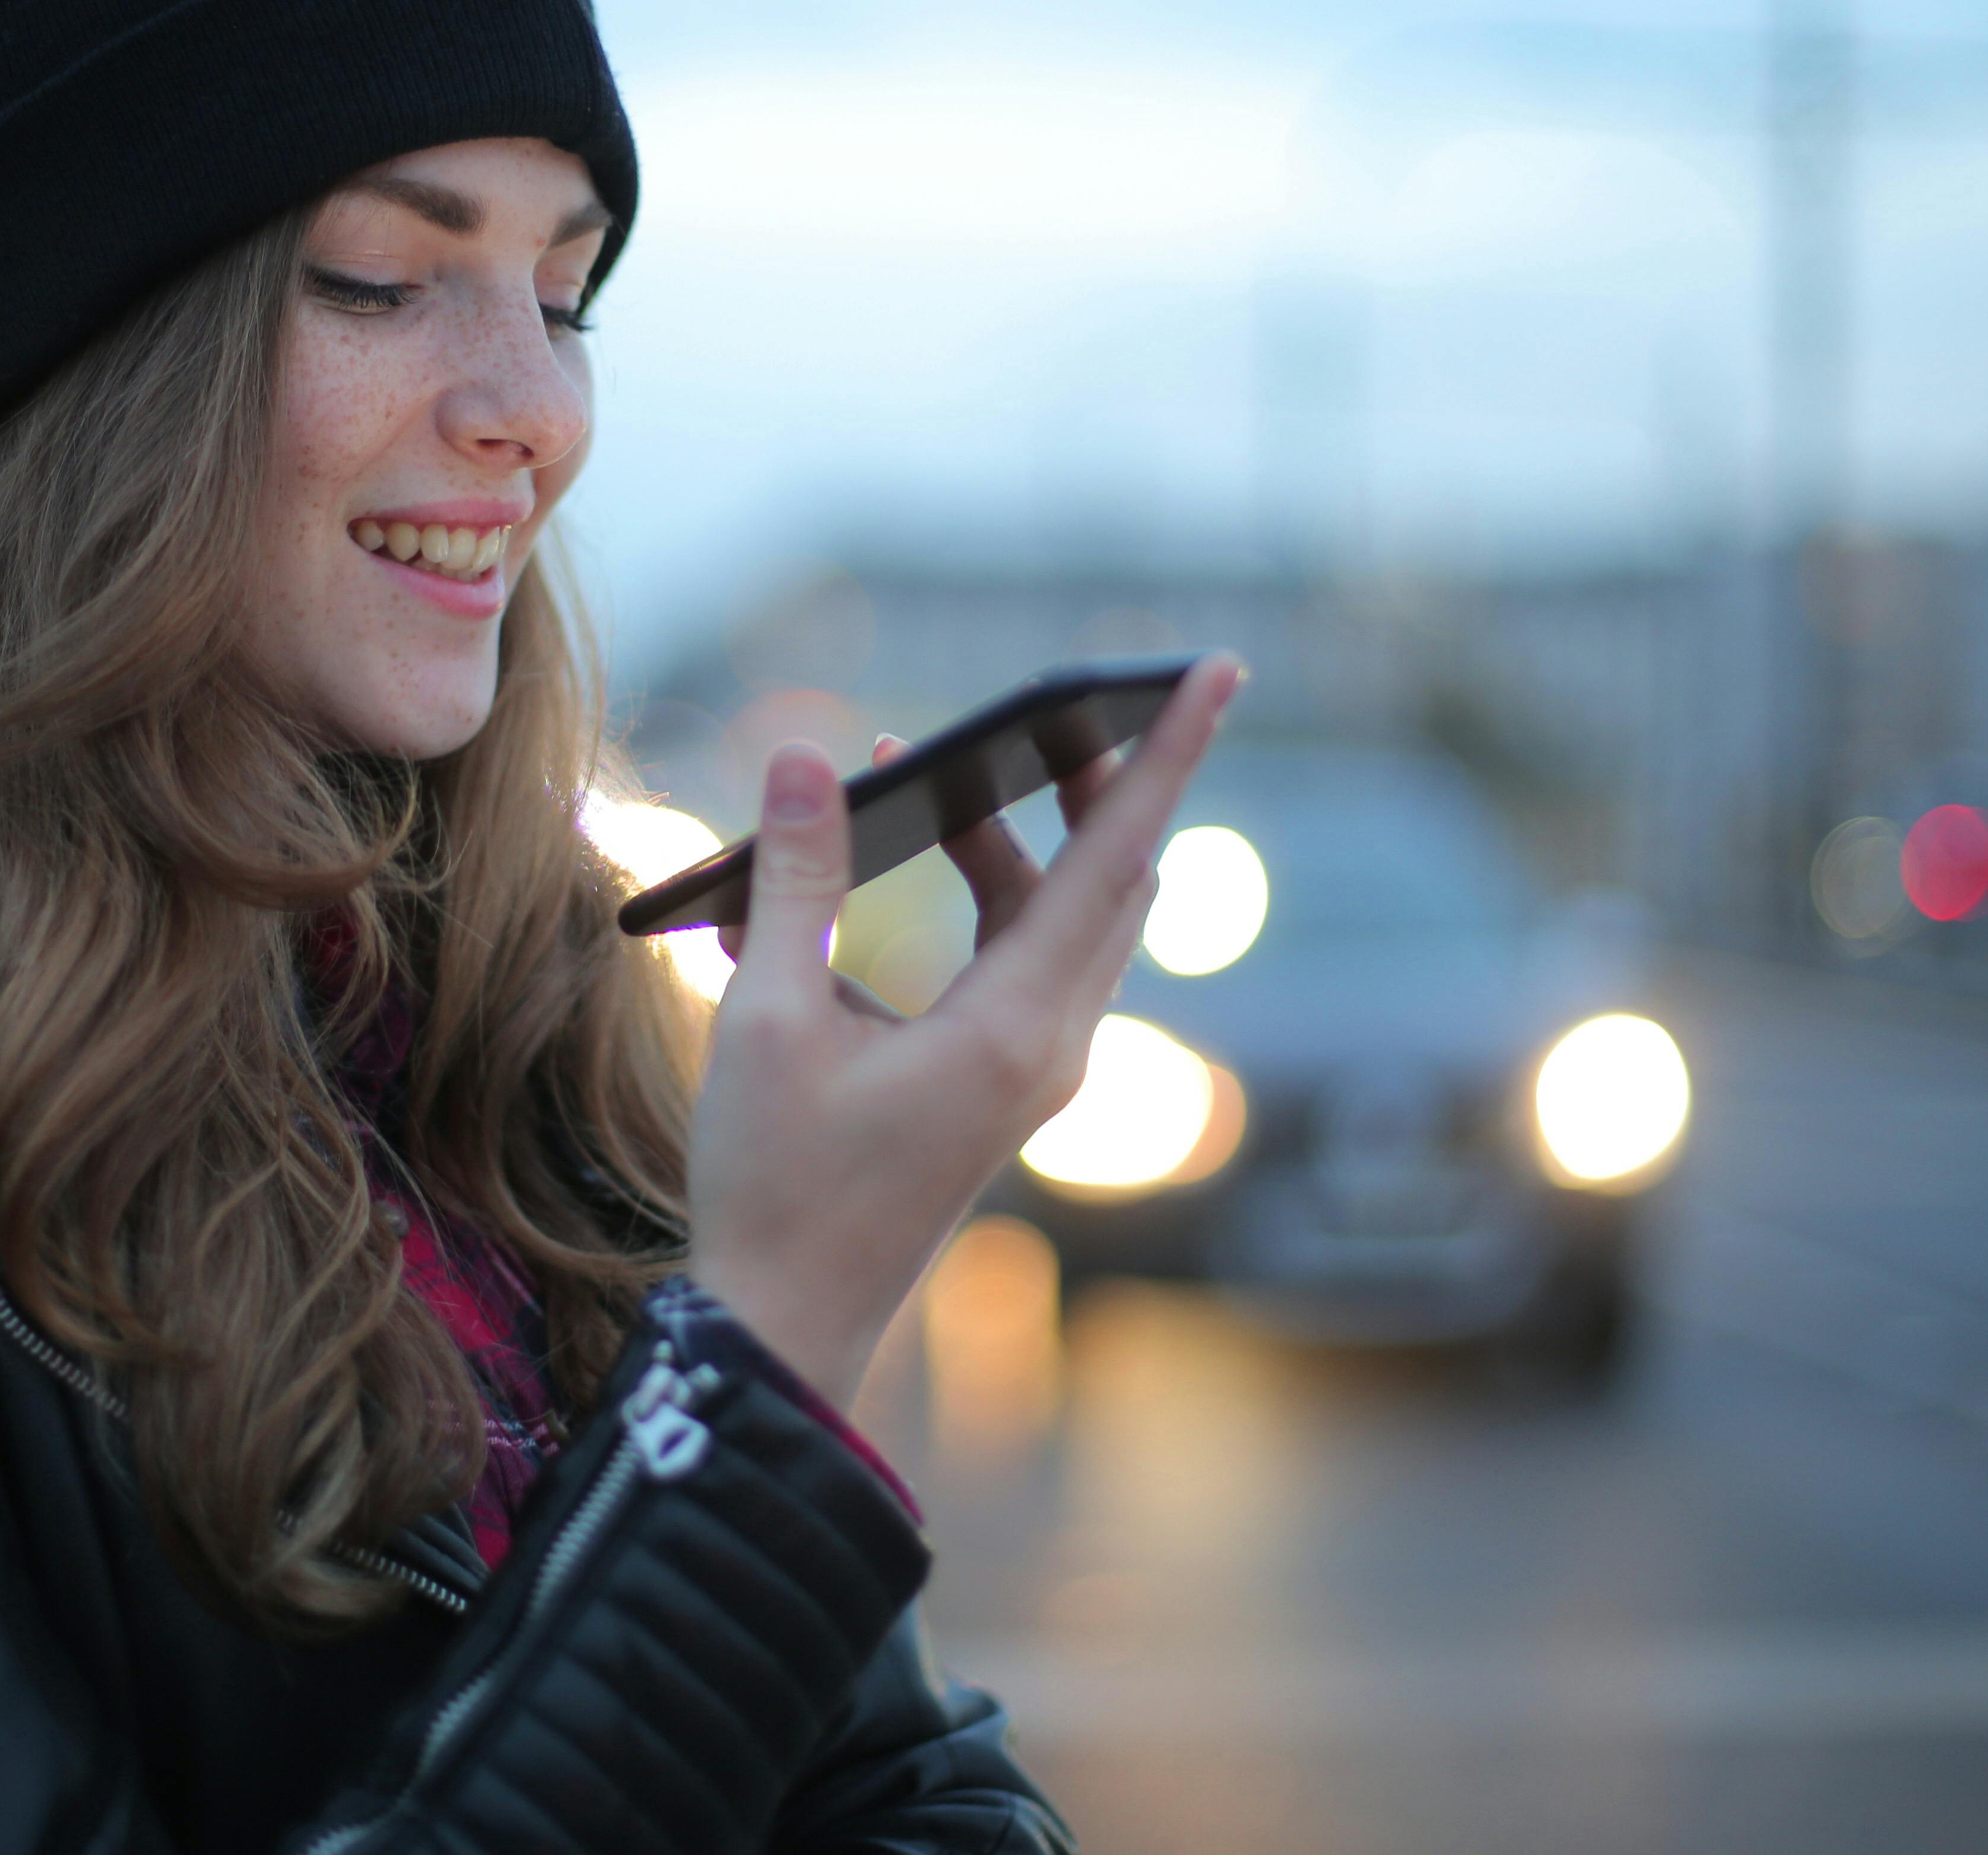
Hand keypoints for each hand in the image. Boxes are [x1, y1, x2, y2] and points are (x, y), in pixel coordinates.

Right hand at [686, 655, 1243, 1404]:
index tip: (1219, 670)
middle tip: (1061, 694)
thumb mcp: (768, 1021)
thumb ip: (793, 883)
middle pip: (1110, 877)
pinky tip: (889, 868)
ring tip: (927, 772)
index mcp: (1014, 1029)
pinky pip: (1023, 956)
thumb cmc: (774, 1181)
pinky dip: (983, 896)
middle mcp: (1051, 1044)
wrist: (788, 1317)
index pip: (1115, 857)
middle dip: (1092, 775)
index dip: (1166, 756)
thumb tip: (798, 756)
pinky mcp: (1003, 1082)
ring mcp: (1036, 1069)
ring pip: (1065, 916)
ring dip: (1013, 837)